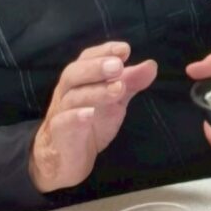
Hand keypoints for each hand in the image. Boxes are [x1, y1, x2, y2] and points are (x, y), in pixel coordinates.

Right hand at [30, 42, 157, 192]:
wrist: (64, 160)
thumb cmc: (90, 124)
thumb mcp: (114, 101)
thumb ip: (130, 83)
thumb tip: (151, 64)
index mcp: (80, 80)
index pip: (87, 58)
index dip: (104, 51)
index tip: (125, 49)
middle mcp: (67, 93)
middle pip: (74, 73)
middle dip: (96, 67)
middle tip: (118, 65)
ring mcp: (60, 114)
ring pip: (72, 97)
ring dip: (95, 91)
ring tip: (117, 88)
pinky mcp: (59, 136)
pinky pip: (63, 124)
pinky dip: (75, 117)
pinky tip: (89, 114)